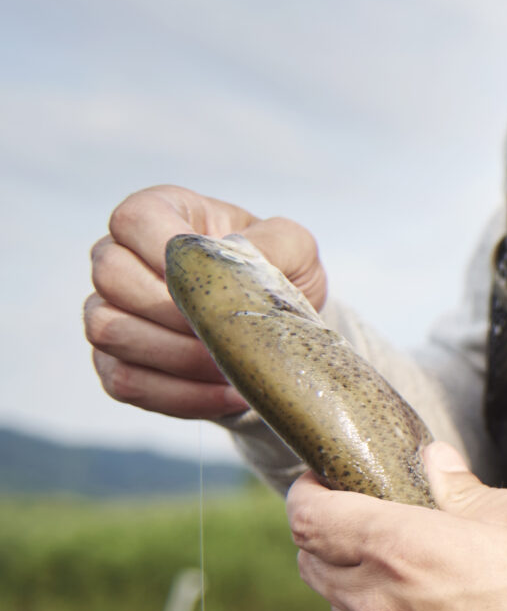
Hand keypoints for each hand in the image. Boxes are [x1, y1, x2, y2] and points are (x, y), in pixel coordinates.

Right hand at [85, 185, 327, 419]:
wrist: (273, 327)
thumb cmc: (277, 274)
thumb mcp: (294, 249)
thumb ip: (275, 241)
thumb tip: (245, 253)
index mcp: (159, 215)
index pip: (135, 219)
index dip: (166, 251)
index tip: (213, 279)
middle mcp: (119, 258)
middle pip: (112, 278)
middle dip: (174, 311)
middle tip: (227, 331)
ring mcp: (107, 312)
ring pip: (110, 332)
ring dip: (178, 357)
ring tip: (233, 368)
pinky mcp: (115, 363)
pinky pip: (126, 382)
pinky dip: (181, 395)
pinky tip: (228, 394)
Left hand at [289, 443, 506, 610]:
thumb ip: (471, 492)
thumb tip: (435, 468)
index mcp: (407, 552)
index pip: (310, 517)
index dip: (311, 492)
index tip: (328, 482)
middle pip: (314, 564)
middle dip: (335, 537)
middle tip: (379, 523)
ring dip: (364, 587)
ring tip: (424, 579)